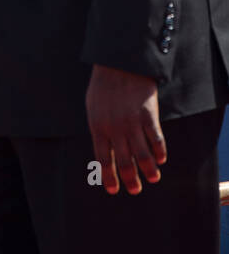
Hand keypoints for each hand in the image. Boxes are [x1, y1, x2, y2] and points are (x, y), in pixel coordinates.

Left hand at [86, 65, 165, 195]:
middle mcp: (115, 128)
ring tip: (152, 178)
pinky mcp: (149, 115)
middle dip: (130, 180)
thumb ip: (98, 128)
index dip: (109, 177)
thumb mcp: (93, 107)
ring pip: (143, 155)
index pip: (103, 159)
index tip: (114, 190)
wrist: (120, 62)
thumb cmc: (104, 85)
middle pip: (124, 162)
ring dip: (148, 171)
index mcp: (97, 126)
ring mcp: (132, 122)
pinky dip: (160, 152)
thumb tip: (103, 152)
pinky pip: (156, 139)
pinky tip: (161, 159)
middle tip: (135, 190)